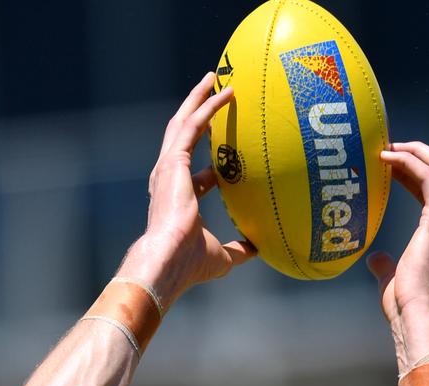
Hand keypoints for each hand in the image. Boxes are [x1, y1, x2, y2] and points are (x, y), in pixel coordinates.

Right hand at [119, 72, 255, 306]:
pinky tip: (223, 93)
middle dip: (196, 115)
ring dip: (198, 100)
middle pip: (182, 139)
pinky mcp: (171, 162)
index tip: (228, 159)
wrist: (169, 258)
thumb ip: (240, 250)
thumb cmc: (190, 263)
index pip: (193, 177)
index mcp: (178, 201)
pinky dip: (206, 107)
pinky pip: (190, 126)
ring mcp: (167, 169)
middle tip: (211, 96)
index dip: (211, 169)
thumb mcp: (223, 257)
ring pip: (182, 123)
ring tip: (213, 79)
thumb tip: (261, 249)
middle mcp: (169, 181)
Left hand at [367, 142, 428, 371]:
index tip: (392, 163)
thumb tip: (374, 258)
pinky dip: (410, 164)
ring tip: (387, 146)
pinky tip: (387, 158)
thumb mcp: (393, 278)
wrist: (415, 313)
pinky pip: (428, 179)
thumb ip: (386, 265)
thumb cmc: (403, 303)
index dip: (416, 171)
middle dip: (419, 153)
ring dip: (414, 153)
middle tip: (390, 145)